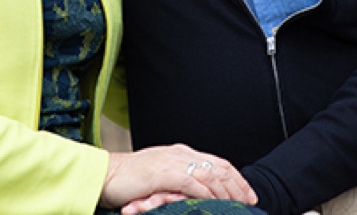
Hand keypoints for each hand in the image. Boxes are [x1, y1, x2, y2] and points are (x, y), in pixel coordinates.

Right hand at [99, 144, 256, 210]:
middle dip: (238, 184)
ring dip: (227, 191)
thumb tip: (195, 189)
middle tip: (251, 200)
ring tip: (239, 204)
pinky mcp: (163, 174)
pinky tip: (216, 202)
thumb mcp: (159, 176)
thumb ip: (178, 179)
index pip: (216, 162)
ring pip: (209, 174)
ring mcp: (172, 162)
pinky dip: (207, 193)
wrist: (105, 175)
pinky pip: (192, 183)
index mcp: (180, 153)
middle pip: (218, 167)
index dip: (235, 177)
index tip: (248, 193)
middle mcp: (179, 154)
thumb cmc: (128, 179)